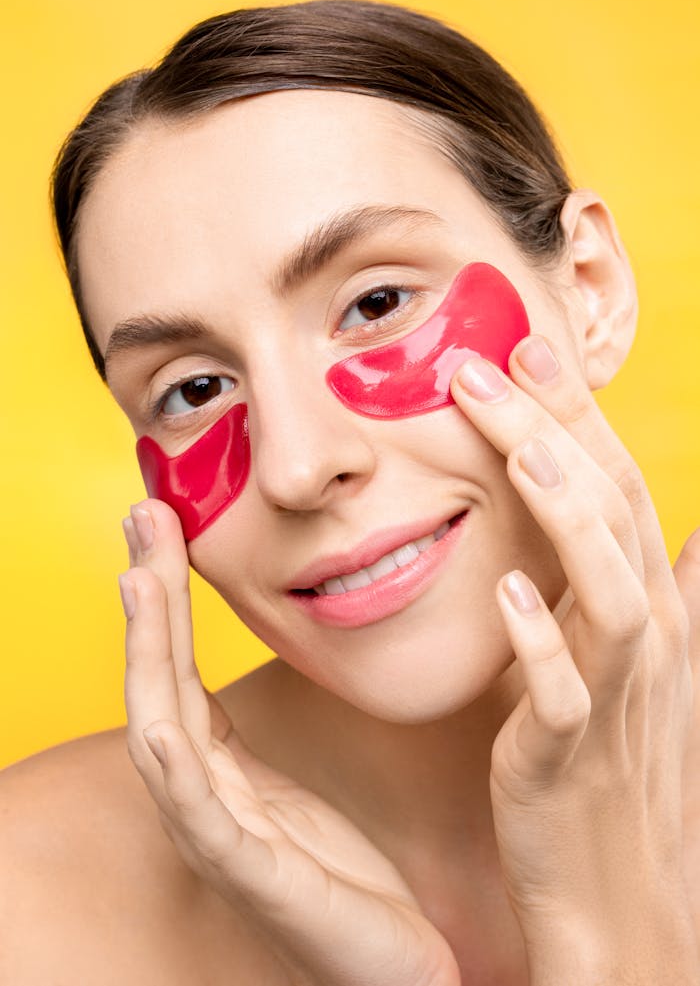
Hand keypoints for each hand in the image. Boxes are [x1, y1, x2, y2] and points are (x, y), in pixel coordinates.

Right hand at [119, 501, 458, 985]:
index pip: (179, 665)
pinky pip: (202, 816)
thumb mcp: (295, 788)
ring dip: (148, 654)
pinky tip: (163, 720)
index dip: (167, 594)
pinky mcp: (251, 876)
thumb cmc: (344, 877)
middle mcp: (205, 794)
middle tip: (144, 513)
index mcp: (221, 769)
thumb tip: (249, 667)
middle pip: (159, 679)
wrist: (393, 965)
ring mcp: (219, 834)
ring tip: (142, 578)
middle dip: (148, 597)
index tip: (165, 518)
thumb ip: (258, 738)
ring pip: (163, 730)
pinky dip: (176, 766)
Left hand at [451, 336, 699, 983]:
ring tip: (520, 455)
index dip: (574, 416)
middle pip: (614, 514)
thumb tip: (662, 538)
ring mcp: (612, 698)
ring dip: (569, 517)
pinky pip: (562, 695)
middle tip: (489, 360)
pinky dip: (541, 643)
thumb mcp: (627, 666)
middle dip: (558, 433)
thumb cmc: (608, 769)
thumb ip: (630, 592)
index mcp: (642, 608)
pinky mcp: (566, 758)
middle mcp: (643, 641)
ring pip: (609, 590)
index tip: (520, 349)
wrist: (614, 894)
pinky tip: (507, 596)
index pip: (615, 488)